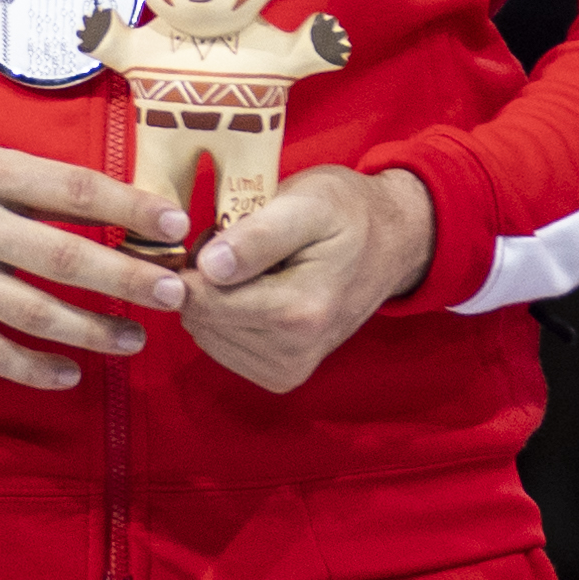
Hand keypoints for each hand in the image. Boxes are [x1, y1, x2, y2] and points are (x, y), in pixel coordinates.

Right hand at [0, 140, 190, 388]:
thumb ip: (40, 185)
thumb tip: (125, 209)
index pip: (73, 190)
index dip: (130, 207)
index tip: (176, 223)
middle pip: (62, 257)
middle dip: (126, 277)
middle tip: (173, 293)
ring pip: (33, 313)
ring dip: (93, 330)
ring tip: (136, 339)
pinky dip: (35, 369)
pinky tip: (72, 375)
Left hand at [181, 166, 438, 397]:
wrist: (388, 244)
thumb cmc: (345, 213)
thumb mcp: (306, 203)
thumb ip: (257, 236)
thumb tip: (209, 268)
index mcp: (300, 311)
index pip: (203, 300)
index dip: (190, 265)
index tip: (213, 234)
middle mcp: (294, 352)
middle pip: (201, 318)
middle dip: (202, 280)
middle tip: (237, 243)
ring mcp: (288, 369)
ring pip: (205, 333)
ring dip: (212, 296)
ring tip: (250, 266)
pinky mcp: (281, 376)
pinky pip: (220, 346)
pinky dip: (224, 316)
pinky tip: (253, 289)